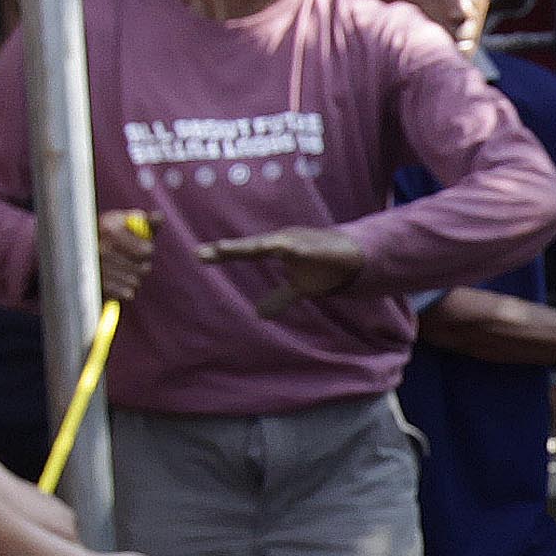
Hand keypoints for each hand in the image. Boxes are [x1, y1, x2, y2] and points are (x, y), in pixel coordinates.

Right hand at [91, 213, 158, 306]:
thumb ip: (145, 221)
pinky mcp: (97, 287)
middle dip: (140, 265)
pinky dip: (124, 290)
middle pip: (144, 269)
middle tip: (128, 260)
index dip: (147, 250)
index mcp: (110, 229)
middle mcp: (102, 248)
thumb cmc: (106, 234)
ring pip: (136, 282)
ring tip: (119, 270)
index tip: (142, 248)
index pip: (147, 251)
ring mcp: (98, 269)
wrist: (74, 251)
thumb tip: (160, 217)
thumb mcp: (123, 222)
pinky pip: (127, 293)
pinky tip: (115, 281)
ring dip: (132, 277)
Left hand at [199, 223, 377, 308]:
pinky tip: (276, 247)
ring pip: (267, 244)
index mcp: (277, 247)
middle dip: (227, 250)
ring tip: (223, 248)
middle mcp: (283, 241)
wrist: (356, 256)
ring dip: (246, 247)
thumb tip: (259, 314)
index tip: (199, 255)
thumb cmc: (324, 265)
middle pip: (250, 246)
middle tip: (200, 253)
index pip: (246, 251)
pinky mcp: (316, 248)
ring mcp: (298, 242)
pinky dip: (288, 248)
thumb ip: (279, 298)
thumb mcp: (299, 287)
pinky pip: (299, 249)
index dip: (223, 254)